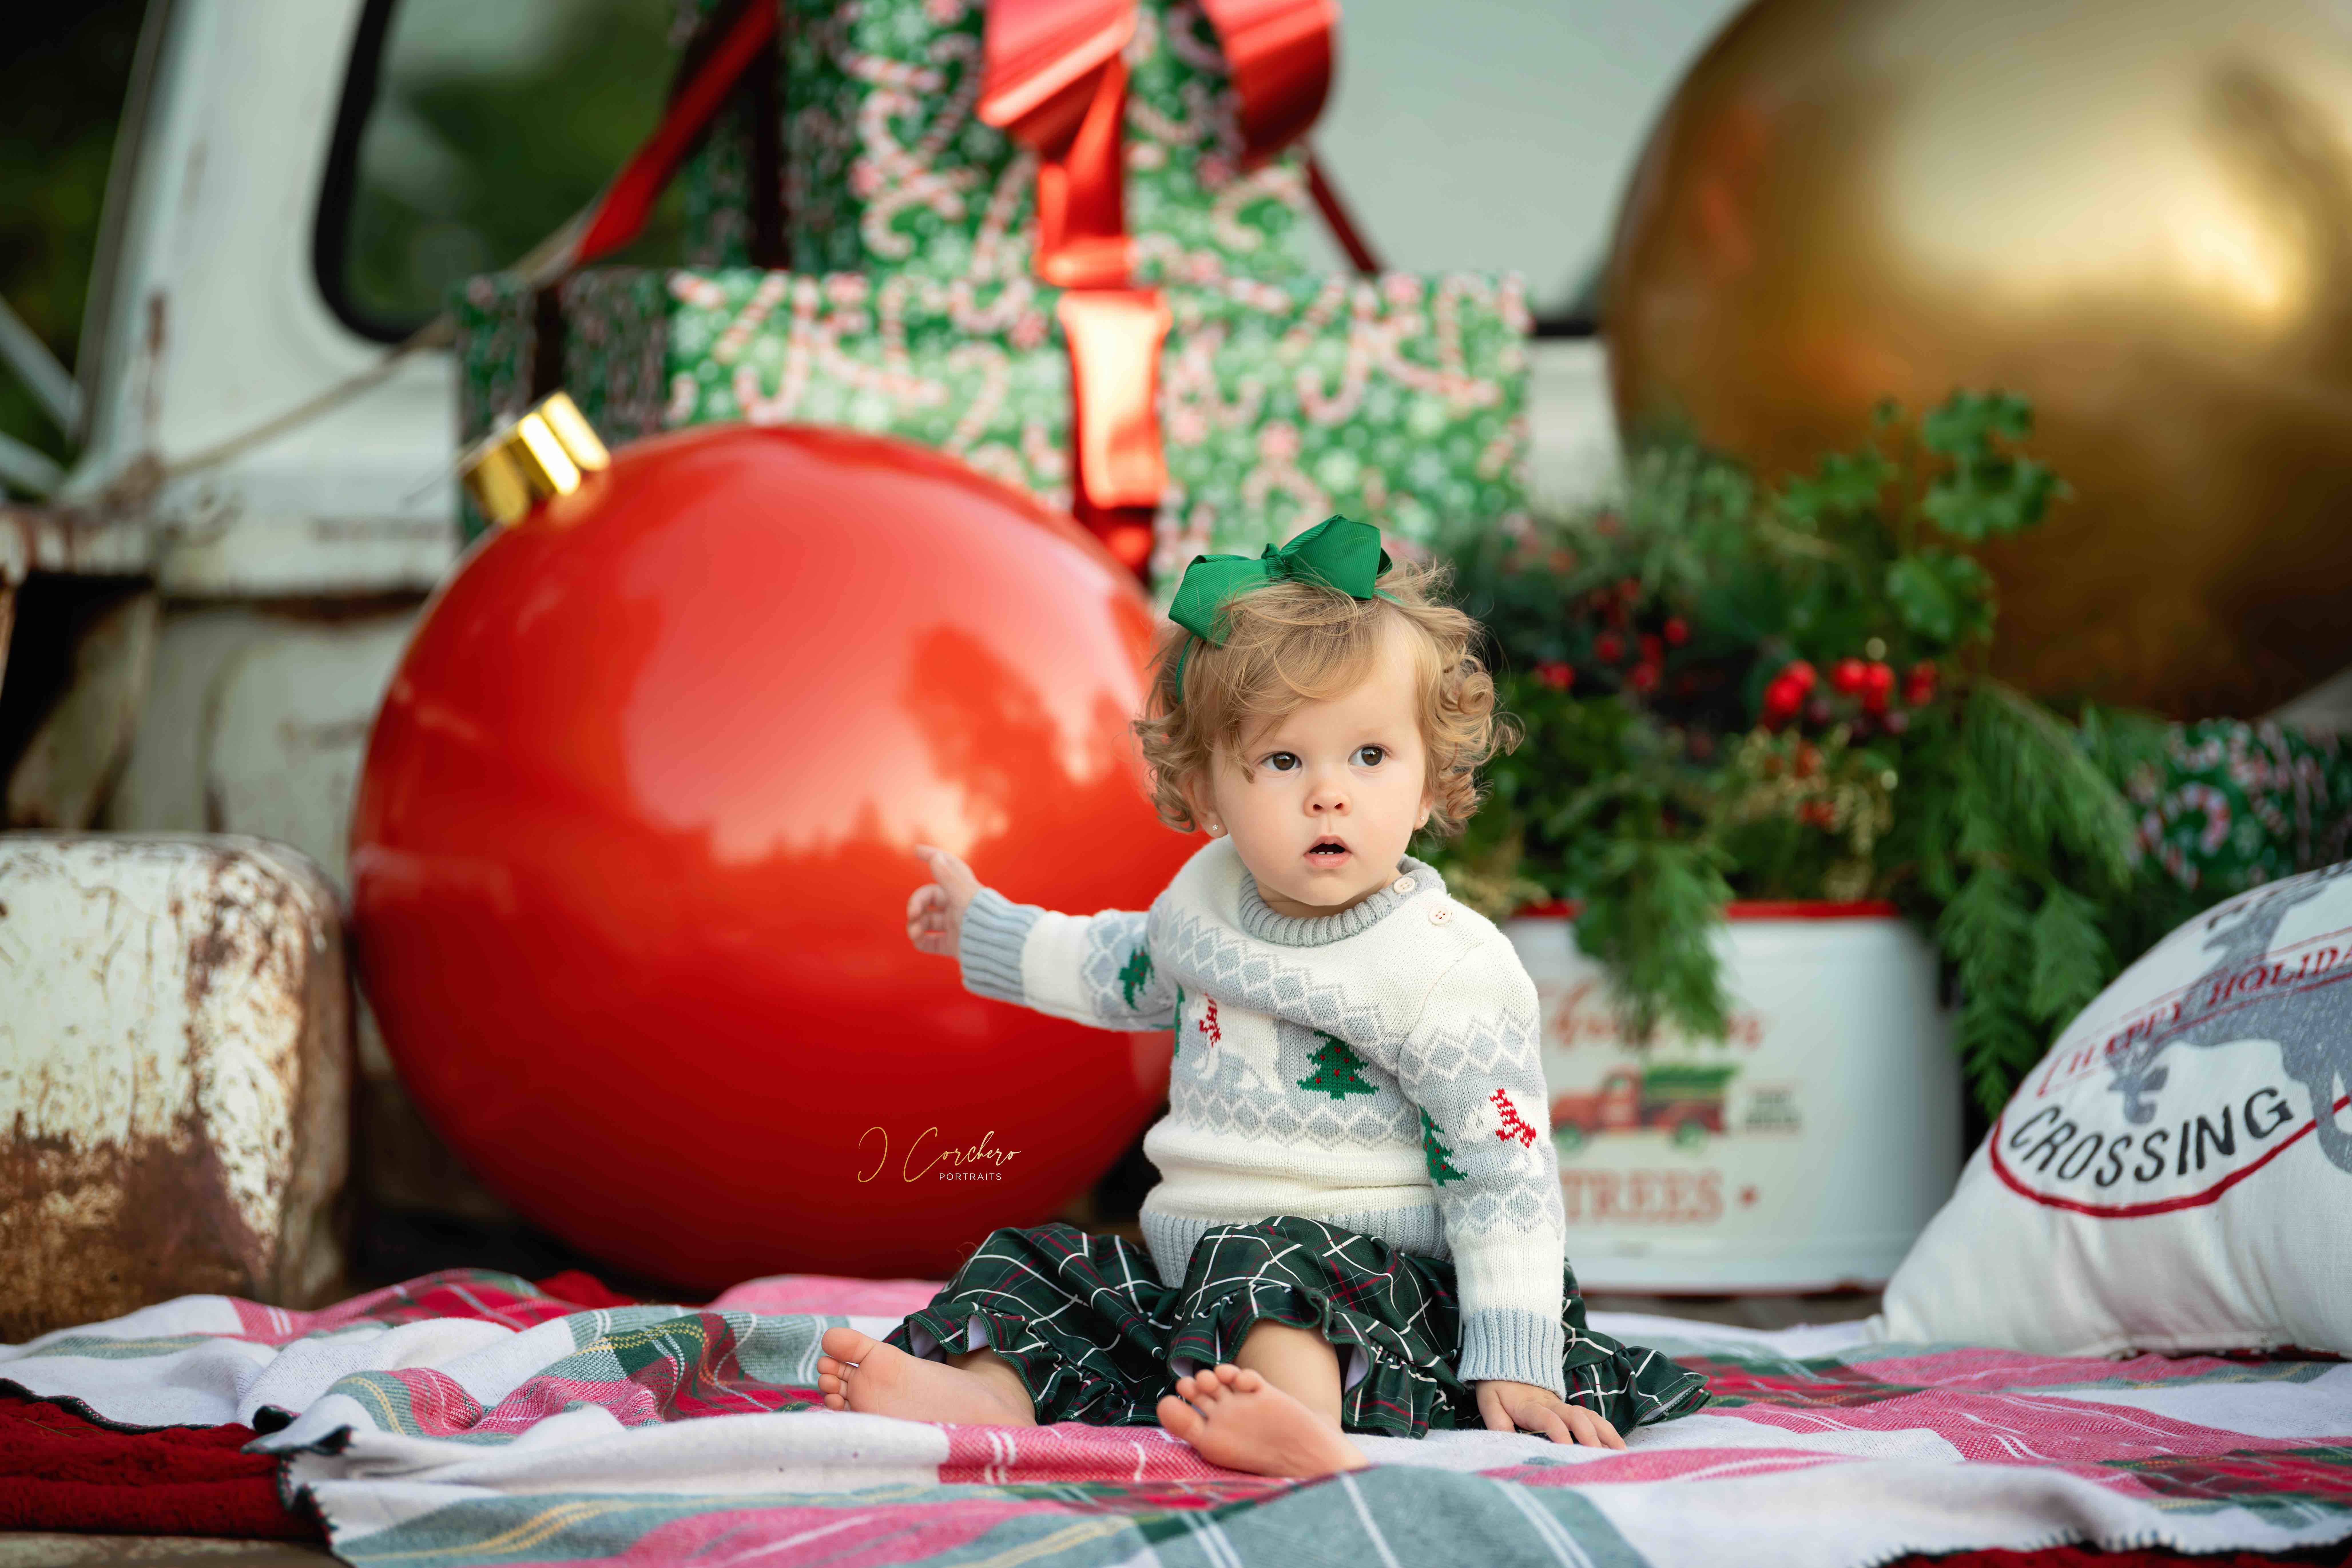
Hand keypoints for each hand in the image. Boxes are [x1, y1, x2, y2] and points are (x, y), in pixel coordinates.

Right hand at [908, 844, 982, 957]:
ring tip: (914, 933)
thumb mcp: (964, 897)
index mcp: (963, 890)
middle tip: (912, 913)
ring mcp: (955, 926)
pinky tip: (918, 940)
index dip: (933, 856)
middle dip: (916, 903)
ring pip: (926, 921)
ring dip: (915, 925)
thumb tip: (935, 857)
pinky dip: (921, 941)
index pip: (947, 866)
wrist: (998, 950)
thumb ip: (948, 878)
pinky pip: (931, 941)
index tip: (916, 850)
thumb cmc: (984, 919)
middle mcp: (959, 906)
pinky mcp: (953, 945)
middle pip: (929, 898)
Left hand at [1473, 1378, 1624, 1448]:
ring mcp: (1564, 1406)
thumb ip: (1496, 1421)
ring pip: (1589, 1416)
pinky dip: (1607, 1431)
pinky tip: (1618, 1447)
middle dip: (1589, 1435)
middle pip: (1576, 1416)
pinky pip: (1592, 1418)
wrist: (1508, 1362)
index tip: (1566, 1449)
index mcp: (1530, 1406)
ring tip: (1620, 1453)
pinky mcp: (1570, 1409)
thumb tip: (1504, 1443)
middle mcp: (1552, 1405)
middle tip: (1599, 1457)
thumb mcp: (1489, 1402)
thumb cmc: (1499, 1388)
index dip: (1557, 1432)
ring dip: (1605, 1433)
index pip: (1547, 1418)